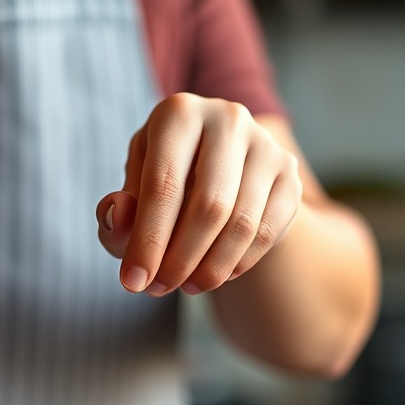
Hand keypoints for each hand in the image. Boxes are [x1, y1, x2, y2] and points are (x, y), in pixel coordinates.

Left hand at [95, 93, 302, 294]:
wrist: (209, 176)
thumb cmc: (157, 191)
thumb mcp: (127, 200)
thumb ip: (114, 214)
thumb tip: (118, 214)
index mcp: (177, 114)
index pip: (162, 186)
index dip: (147, 241)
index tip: (132, 282)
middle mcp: (226, 118)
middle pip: (209, 206)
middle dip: (180, 259)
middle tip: (158, 290)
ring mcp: (264, 143)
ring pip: (242, 223)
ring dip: (210, 268)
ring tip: (184, 287)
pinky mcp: (289, 172)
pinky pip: (268, 231)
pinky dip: (238, 264)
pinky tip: (215, 276)